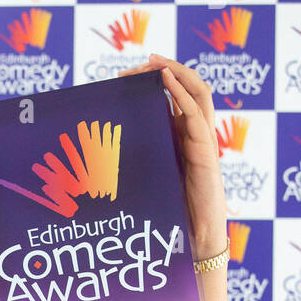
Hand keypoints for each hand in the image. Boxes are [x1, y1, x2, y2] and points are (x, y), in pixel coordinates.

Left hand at [117, 52, 227, 256]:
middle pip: (187, 88)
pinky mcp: (206, 150)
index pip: (172, 97)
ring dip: (175, 71)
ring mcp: (204, 140)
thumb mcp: (146, 178)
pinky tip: (164, 80)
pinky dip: (181, 91)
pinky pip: (196, 112)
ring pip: (198, 91)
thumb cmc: (170, 214)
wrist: (194, 239)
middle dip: (163, 70)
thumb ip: (133, 160)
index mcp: (182, 138)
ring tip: (153, 61)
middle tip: (135, 64)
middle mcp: (195, 134)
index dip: (152, 82)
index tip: (122, 77)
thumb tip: (93, 155)